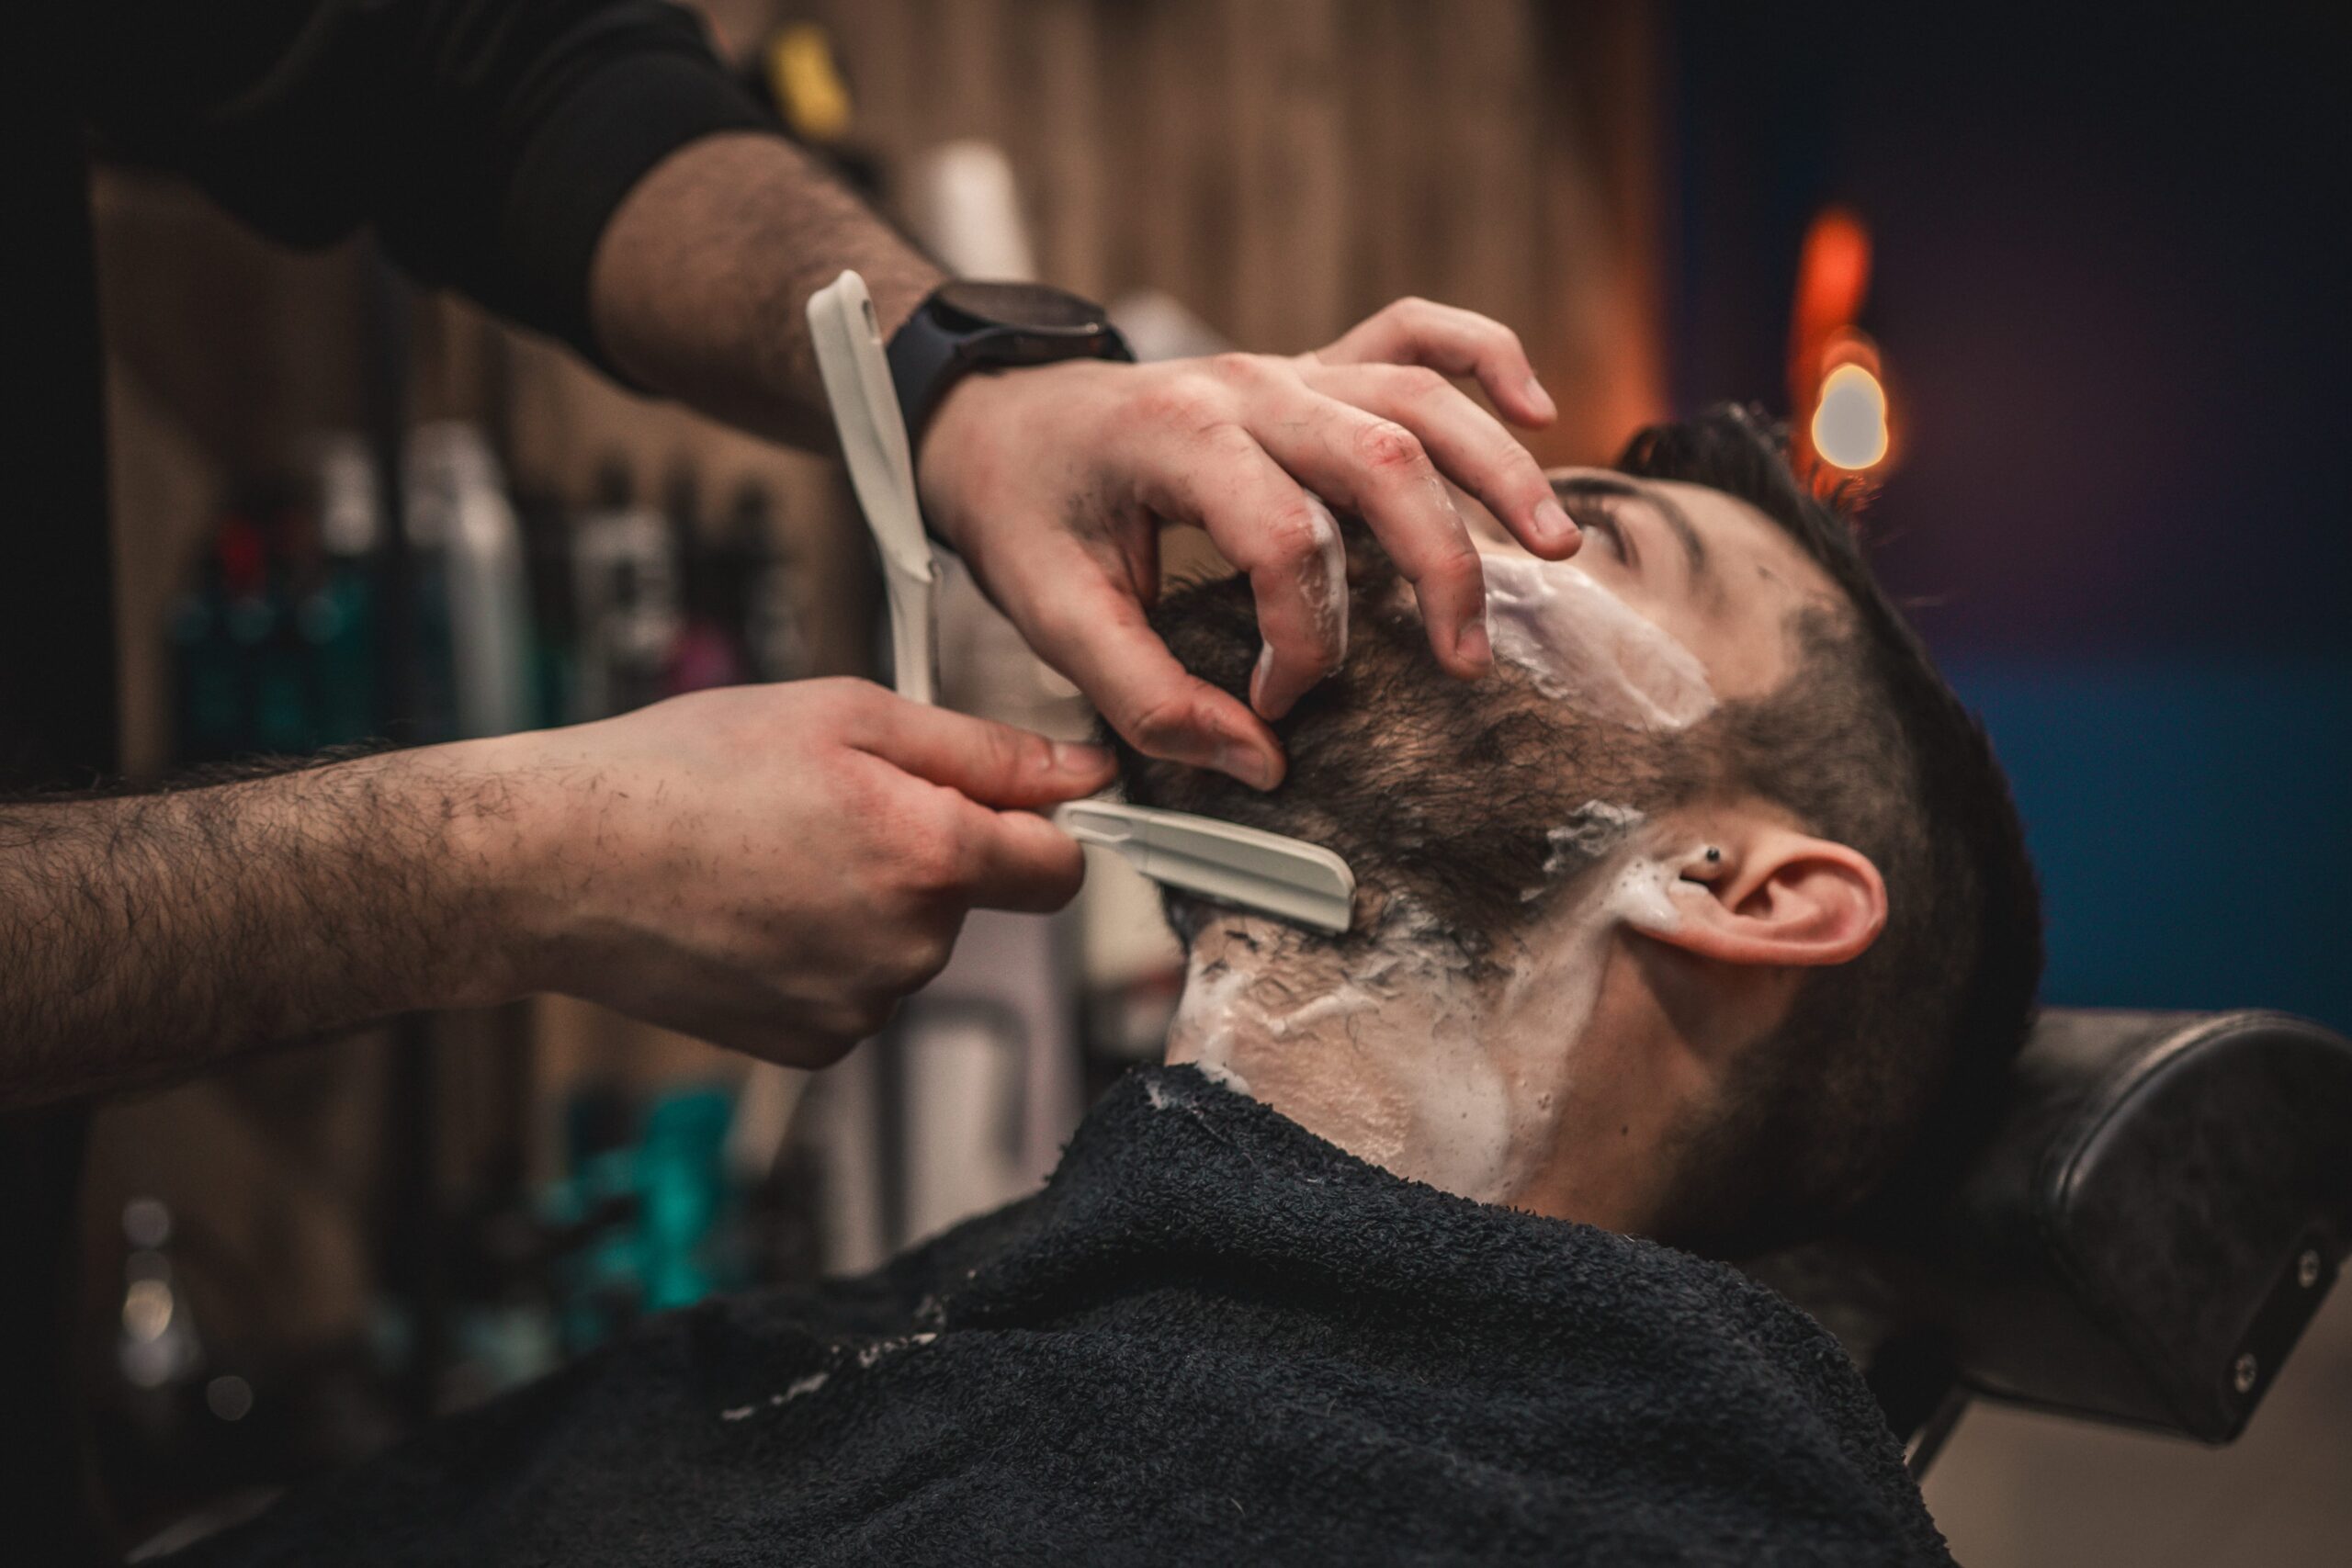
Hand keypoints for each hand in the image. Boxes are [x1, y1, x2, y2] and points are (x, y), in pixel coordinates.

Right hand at [487, 680, 1112, 1065]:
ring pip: (911, 945)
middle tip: (830, 805)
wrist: (555, 862)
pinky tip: (755, 910)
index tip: (1005, 808)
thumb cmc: (683, 772)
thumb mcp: (847, 715)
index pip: (1061, 869)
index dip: (1039, 828)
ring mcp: (859, 1007)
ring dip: (870, 902)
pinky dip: (824, 953)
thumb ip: (983, 751)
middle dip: (927, 853)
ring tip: (774, 855)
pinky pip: (858, 990)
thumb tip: (1082, 774)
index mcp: (931, 858)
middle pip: (974, 902)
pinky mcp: (811, 1045)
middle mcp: (909, 949)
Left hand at [913, 297, 1579, 788]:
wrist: (994, 418)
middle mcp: (1247, 386)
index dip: (1298, 641)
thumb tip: (1257, 762)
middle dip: (1441, 566)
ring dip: (1495, 470)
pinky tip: (1539, 409)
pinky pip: (1414, 333)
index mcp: (1178, 438)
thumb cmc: (1025, 511)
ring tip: (1554, 549)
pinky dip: (1484, 353)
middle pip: (1382, 457)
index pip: (1286, 539)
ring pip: (1419, 397)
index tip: (1274, 706)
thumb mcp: (1053, 616)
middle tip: (1467, 662)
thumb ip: (1147, 697)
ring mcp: (1286, 367)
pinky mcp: (1308, 368)